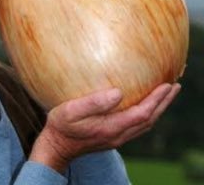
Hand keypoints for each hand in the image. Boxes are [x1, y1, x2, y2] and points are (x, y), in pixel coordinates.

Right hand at [29, 83, 180, 172]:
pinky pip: (137, 126)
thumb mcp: (71, 111)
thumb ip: (94, 103)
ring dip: (158, 109)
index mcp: (111, 127)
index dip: (157, 99)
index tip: (167, 84)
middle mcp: (118, 135)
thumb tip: (118, 92)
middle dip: (163, 103)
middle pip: (149, 120)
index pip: (142, 113)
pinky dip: (147, 114)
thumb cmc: (61, 125)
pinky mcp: (112, 136)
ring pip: (145, 125)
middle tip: (175, 86)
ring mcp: (116, 138)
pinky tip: (145, 105)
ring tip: (165, 95)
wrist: (56, 146)